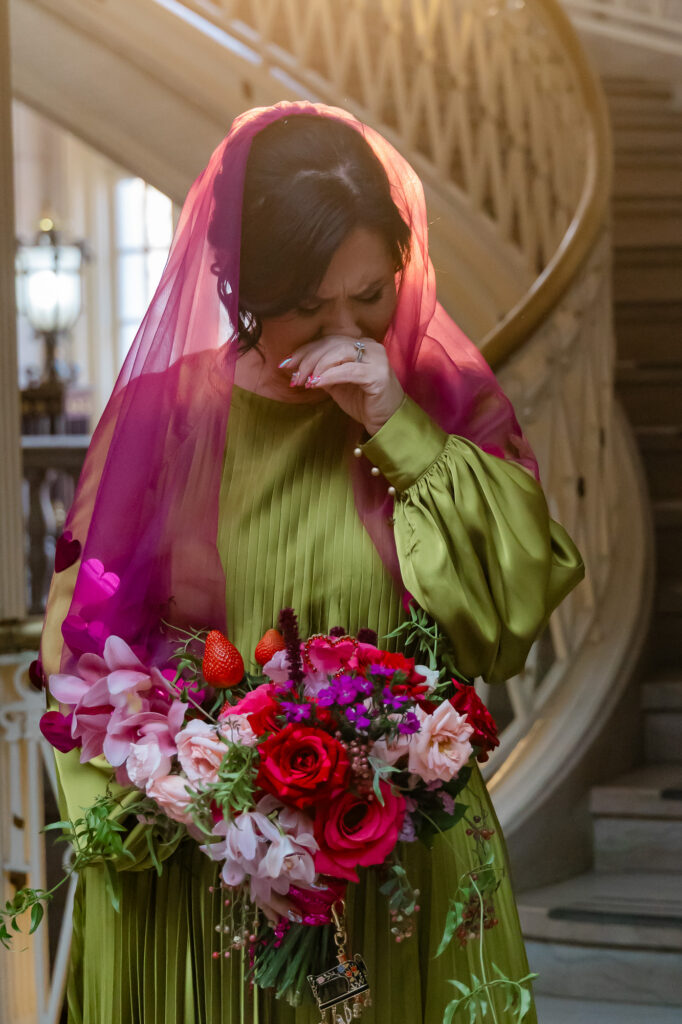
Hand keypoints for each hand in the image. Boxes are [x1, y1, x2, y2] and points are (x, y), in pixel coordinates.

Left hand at [281, 335, 403, 434]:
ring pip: (338, 353)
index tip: (286, 363)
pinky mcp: (378, 374)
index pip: (328, 340)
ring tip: (304, 381)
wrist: (387, 421)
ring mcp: (376, 358)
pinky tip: (316, 383)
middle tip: (293, 376)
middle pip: (331, 344)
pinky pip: (348, 370)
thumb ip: (323, 371)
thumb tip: (297, 367)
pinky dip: (329, 376)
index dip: (305, 350)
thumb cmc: (363, 402)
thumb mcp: (337, 384)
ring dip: (316, 367)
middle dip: (307, 359)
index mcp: (360, 344)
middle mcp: (369, 346)